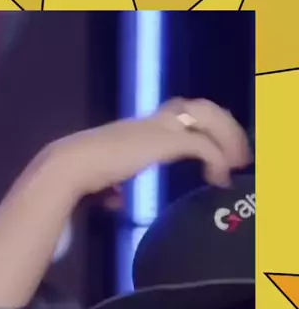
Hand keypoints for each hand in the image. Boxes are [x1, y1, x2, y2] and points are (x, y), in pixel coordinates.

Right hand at [50, 98, 251, 195]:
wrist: (69, 167)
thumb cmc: (78, 176)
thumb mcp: (100, 180)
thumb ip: (111, 188)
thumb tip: (113, 200)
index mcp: (137, 129)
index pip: (177, 114)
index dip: (200, 126)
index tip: (215, 148)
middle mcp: (151, 122)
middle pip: (198, 107)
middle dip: (224, 126)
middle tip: (238, 153)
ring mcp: (158, 128)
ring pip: (207, 117)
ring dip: (227, 137)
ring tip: (237, 162)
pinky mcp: (164, 142)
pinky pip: (202, 145)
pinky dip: (217, 159)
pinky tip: (219, 178)